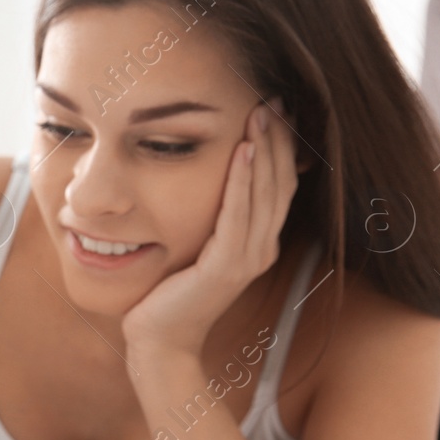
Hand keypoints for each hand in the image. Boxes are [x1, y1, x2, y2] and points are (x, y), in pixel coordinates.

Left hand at [120, 101, 297, 362]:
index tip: (274, 108)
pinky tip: (241, 151)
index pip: (278, 184)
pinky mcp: (224, 268)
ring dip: (264, 149)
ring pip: (264, 194)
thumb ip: (211, 219)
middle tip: (274, 97)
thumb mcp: (195, 247)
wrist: (159, 342)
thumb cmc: (168, 295)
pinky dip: (240, 181)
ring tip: (261, 112)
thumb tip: (206, 179)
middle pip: (279, 182)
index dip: (280, 146)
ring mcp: (246, 260)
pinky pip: (236, 216)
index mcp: (257, 243)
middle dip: (278, 138)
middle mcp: (260, 249)